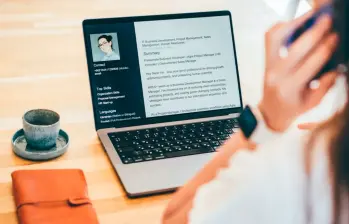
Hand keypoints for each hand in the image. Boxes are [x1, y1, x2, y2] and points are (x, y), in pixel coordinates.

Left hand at [259, 12, 337, 131]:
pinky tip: (295, 23)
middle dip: (313, 33)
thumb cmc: (293, 107)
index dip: (324, 49)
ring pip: (277, 39)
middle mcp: (276, 75)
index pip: (310, 64)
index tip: (335, 37)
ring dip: (294, 24)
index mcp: (290, 88)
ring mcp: (268, 65)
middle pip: (295, 49)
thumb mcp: (313, 102)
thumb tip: (337, 65)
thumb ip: (326, 85)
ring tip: (311, 16)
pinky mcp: (265, 59)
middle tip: (327, 20)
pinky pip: (270, 38)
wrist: (271, 111)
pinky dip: (281, 27)